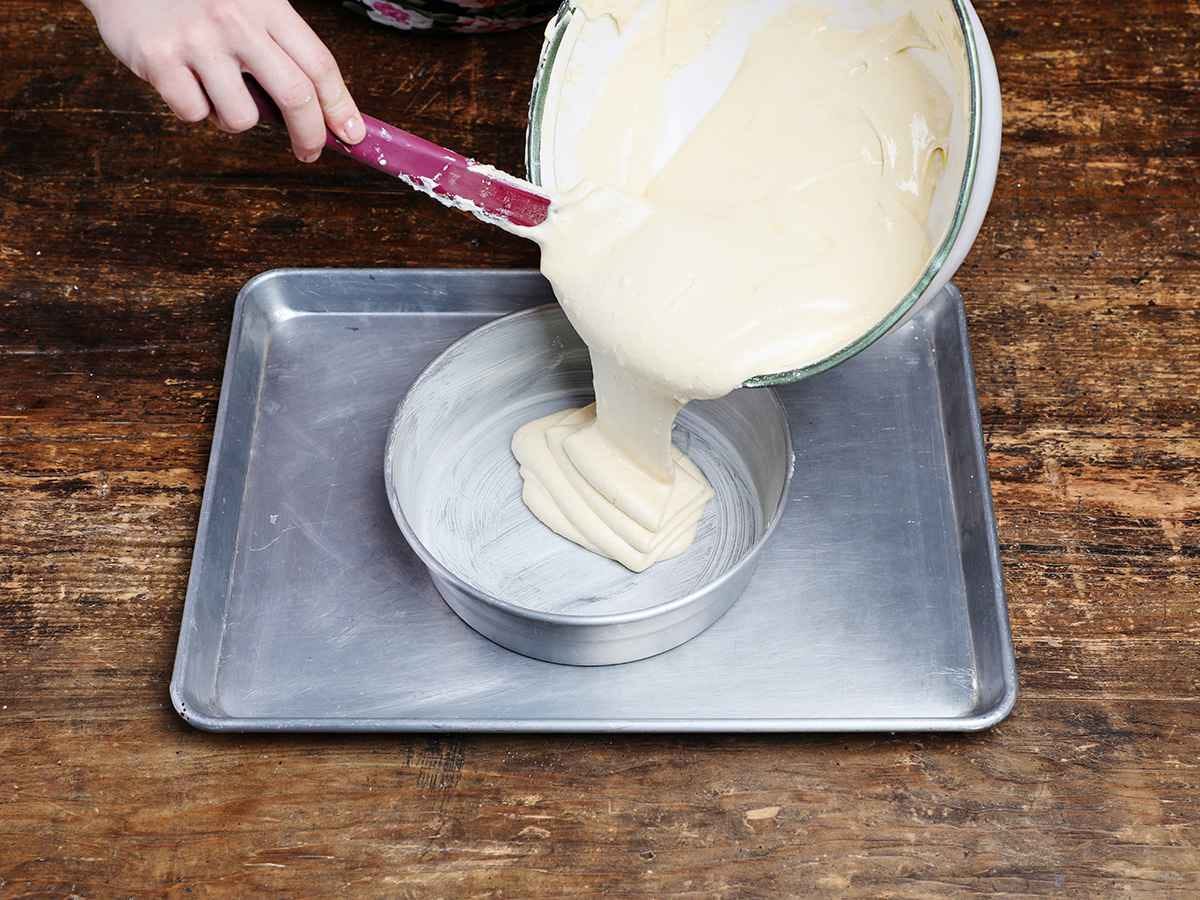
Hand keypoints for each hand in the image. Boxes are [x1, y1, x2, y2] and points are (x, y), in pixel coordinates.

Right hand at [83, 0, 364, 160]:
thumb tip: (321, 109)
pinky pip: (193, 114)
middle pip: (295, 96)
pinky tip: (182, 78)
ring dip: (236, 119)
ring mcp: (198, 40)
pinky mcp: (159, 58)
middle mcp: (236, 20)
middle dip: (310, 135)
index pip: (319, 65)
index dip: (340, 107)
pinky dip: (192, 109)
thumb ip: (279, 46)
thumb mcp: (246, 3)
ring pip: (242, 118)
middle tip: (309, 151)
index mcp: (266, 5)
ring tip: (218, 90)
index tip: (352, 135)